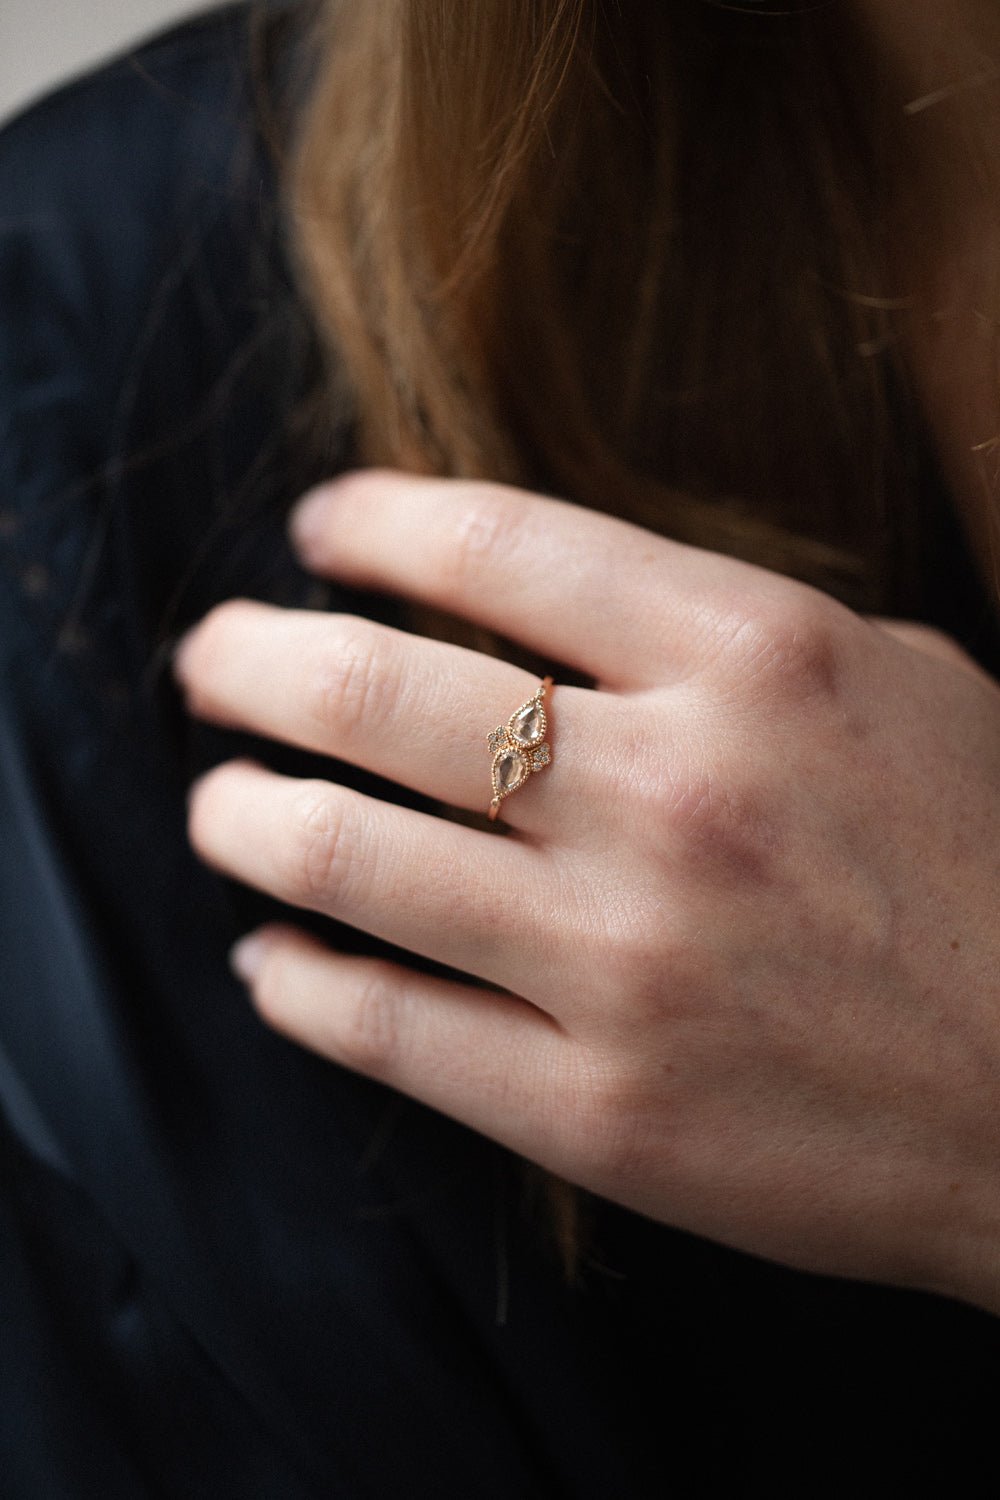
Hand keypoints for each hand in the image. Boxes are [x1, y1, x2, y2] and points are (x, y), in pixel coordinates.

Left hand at [176, 470, 999, 1311]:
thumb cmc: (997, 872)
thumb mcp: (903, 687)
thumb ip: (728, 632)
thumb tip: (545, 604)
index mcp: (762, 662)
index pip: (500, 545)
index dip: (373, 523)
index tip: (316, 532)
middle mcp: (675, 796)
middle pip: (378, 689)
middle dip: (253, 660)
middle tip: (210, 661)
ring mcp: (626, 960)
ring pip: (347, 854)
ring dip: (244, 815)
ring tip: (221, 801)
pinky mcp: (598, 1108)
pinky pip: (385, 1027)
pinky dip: (296, 980)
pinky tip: (273, 956)